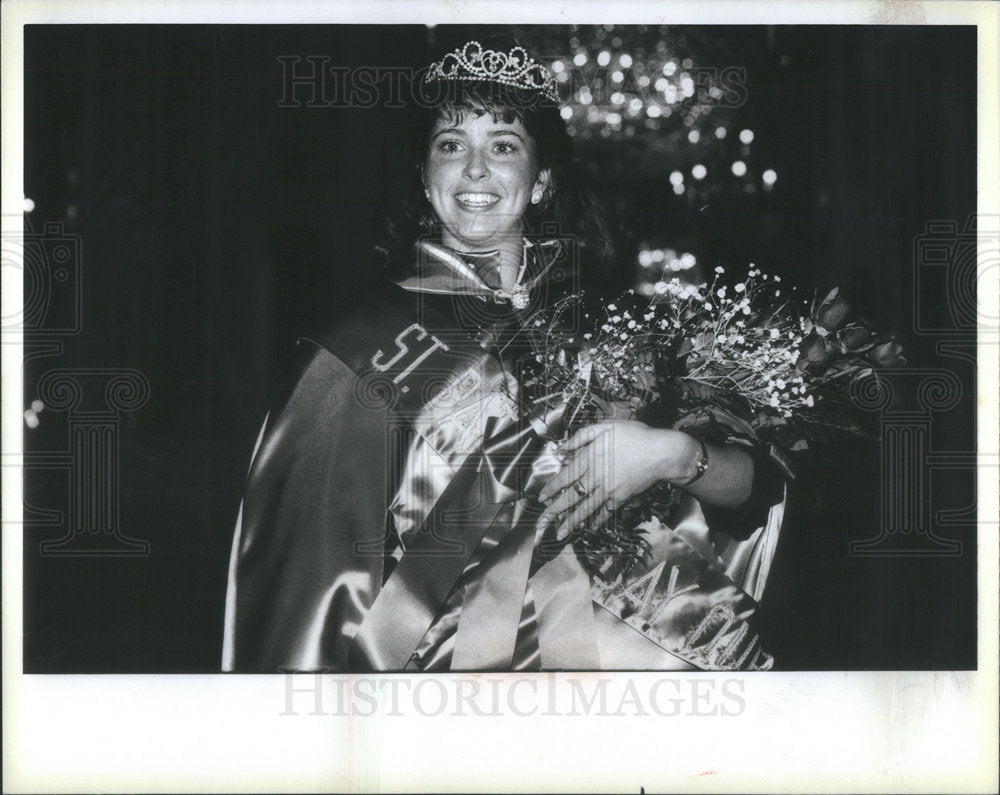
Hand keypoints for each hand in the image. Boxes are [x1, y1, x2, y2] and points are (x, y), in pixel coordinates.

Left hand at [536, 421, 699, 540]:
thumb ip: (581, 436)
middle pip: (571, 497)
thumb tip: (562, 447)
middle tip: (542, 523)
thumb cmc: (634, 435)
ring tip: (560, 534)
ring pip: (586, 508)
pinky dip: (597, 521)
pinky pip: (606, 512)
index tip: (541, 498)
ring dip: (572, 522)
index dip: (551, 488)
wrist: (661, 452)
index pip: (565, 477)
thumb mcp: (605, 427)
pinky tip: (589, 528)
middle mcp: (596, 477)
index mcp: (589, 459)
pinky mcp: (622, 497)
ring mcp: (609, 490)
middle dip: (555, 511)